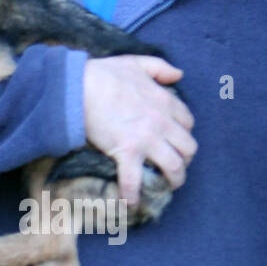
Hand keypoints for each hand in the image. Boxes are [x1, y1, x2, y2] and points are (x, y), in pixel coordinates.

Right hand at [82, 56, 195, 206]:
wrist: (78, 86)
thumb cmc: (103, 73)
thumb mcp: (135, 63)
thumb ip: (160, 67)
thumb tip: (179, 74)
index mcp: (164, 101)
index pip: (187, 122)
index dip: (183, 132)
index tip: (174, 138)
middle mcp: (161, 123)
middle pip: (188, 147)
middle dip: (185, 158)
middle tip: (175, 164)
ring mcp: (146, 139)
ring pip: (174, 166)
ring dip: (174, 180)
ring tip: (167, 186)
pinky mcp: (126, 152)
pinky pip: (134, 179)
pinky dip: (133, 194)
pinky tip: (130, 203)